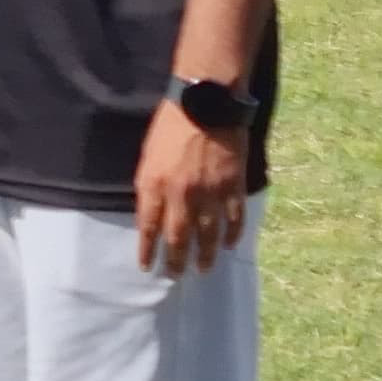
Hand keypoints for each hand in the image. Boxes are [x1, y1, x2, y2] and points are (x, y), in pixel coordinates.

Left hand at [132, 100, 250, 276]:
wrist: (206, 104)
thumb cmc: (170, 126)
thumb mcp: (148, 156)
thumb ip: (149, 186)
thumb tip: (152, 213)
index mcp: (154, 185)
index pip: (148, 227)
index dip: (148, 250)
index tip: (147, 267)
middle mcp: (181, 194)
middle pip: (178, 237)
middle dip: (176, 261)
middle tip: (175, 276)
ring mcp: (209, 192)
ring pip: (208, 234)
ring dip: (205, 255)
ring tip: (203, 270)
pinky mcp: (232, 186)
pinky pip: (234, 218)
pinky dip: (232, 234)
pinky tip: (230, 245)